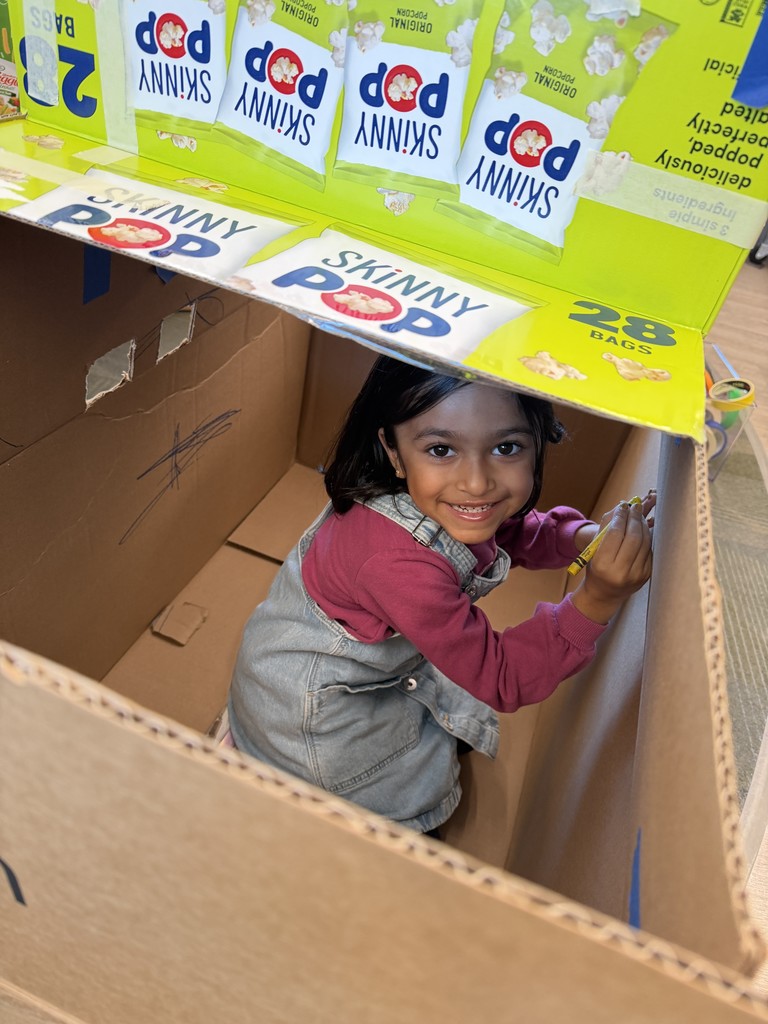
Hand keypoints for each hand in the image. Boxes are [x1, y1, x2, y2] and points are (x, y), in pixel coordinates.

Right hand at [571, 490, 654, 623]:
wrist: (604, 594)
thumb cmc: (596, 568)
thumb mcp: (593, 549)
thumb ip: (605, 527)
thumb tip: (620, 507)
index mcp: (603, 565)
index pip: (615, 533)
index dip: (620, 516)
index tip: (622, 505)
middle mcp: (621, 571)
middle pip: (633, 537)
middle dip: (634, 518)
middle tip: (634, 506)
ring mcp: (637, 575)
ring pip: (645, 542)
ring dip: (643, 525)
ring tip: (638, 515)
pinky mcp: (647, 575)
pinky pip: (650, 550)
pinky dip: (647, 536)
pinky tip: (643, 529)